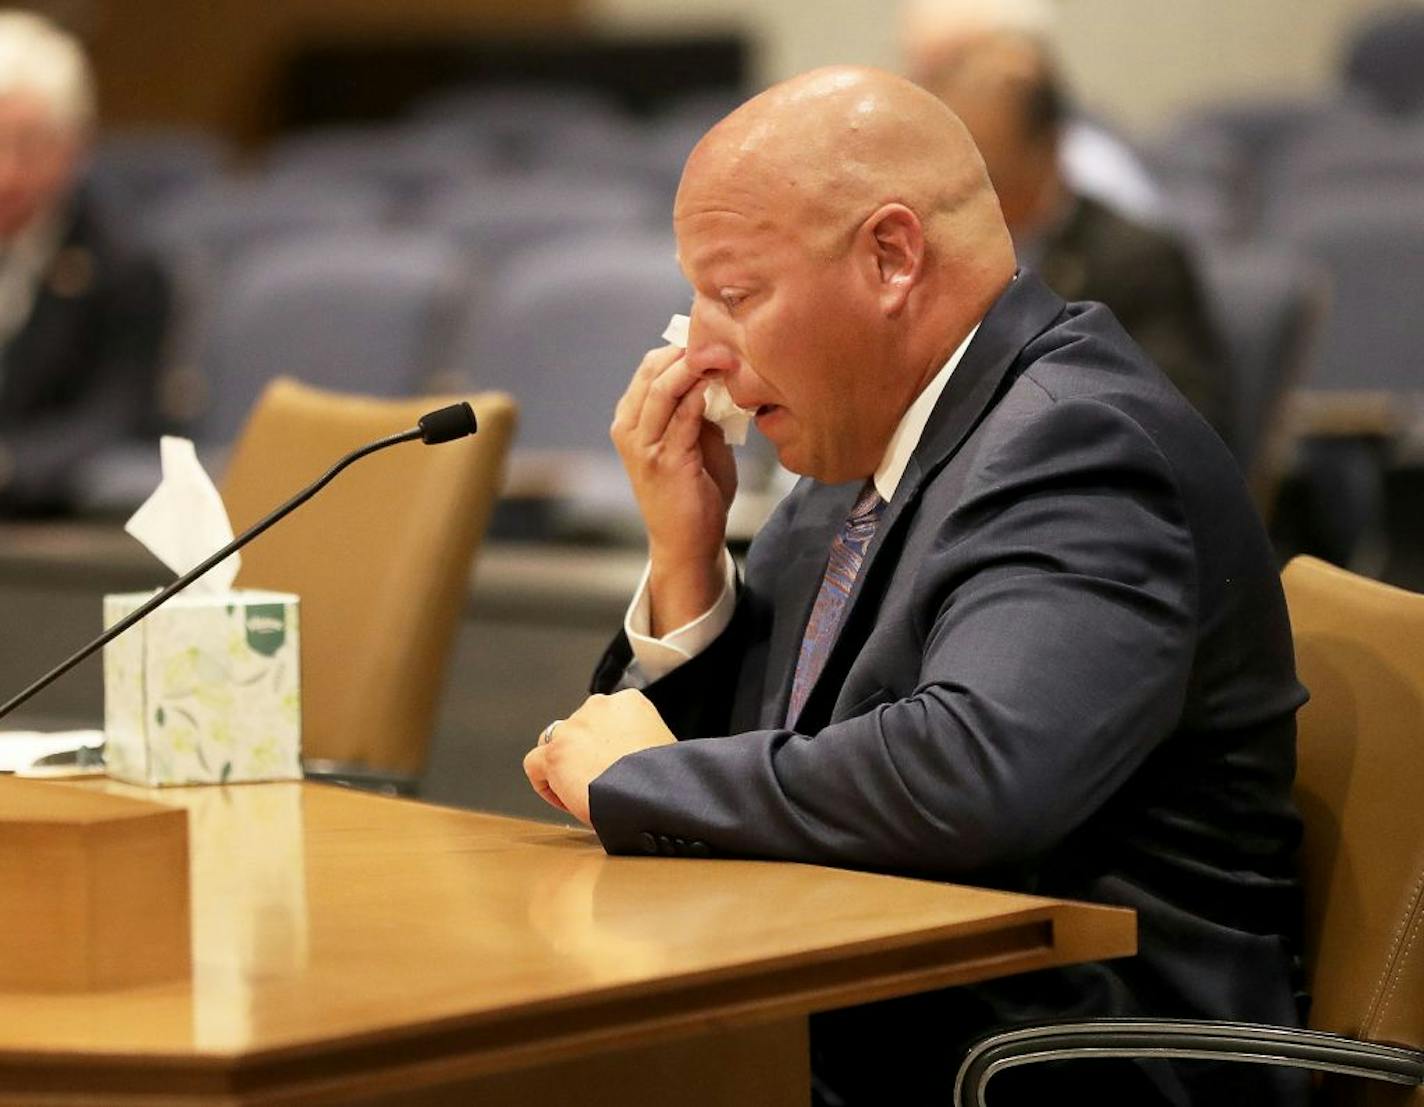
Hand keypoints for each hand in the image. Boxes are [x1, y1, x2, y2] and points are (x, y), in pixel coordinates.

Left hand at [523, 690, 676, 824]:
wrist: (653, 793)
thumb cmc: (665, 779)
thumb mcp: (664, 746)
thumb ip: (643, 741)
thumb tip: (636, 758)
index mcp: (630, 702)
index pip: (605, 717)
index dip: (606, 746)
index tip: (613, 766)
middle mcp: (599, 706)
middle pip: (578, 728)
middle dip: (584, 753)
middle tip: (597, 780)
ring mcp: (573, 728)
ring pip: (553, 742)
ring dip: (563, 764)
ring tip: (580, 790)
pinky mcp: (555, 753)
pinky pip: (535, 764)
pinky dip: (545, 783)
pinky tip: (565, 799)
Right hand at [611, 346, 736, 632]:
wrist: (689, 543)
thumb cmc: (695, 493)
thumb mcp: (695, 441)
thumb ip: (699, 410)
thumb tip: (720, 377)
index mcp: (631, 420)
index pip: (651, 367)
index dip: (682, 348)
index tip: (717, 338)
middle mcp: (629, 429)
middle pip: (653, 371)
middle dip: (689, 350)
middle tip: (725, 339)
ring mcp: (643, 446)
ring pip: (662, 388)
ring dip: (697, 367)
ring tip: (728, 356)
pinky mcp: (664, 461)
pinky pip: (683, 417)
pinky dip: (702, 396)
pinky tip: (722, 386)